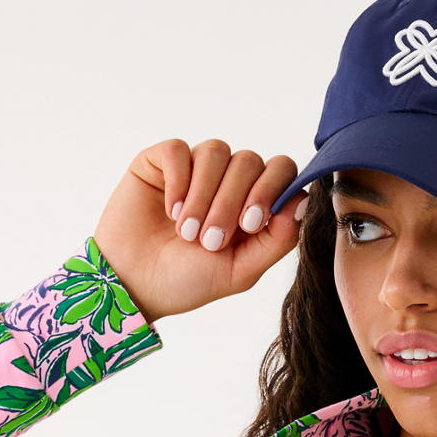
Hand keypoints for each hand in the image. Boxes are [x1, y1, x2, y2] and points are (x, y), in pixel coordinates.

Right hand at [92, 139, 305, 325]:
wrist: (133, 285)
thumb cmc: (186, 282)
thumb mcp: (240, 271)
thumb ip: (278, 240)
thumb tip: (303, 201)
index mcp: (251, 204)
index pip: (280, 170)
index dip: (271, 189)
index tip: (250, 224)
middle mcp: (226, 181)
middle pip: (250, 160)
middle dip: (231, 203)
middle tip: (209, 241)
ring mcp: (194, 168)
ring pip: (216, 151)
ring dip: (203, 196)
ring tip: (186, 232)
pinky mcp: (160, 161)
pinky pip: (179, 150)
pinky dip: (178, 182)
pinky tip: (169, 211)